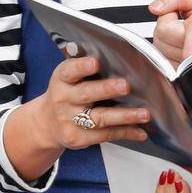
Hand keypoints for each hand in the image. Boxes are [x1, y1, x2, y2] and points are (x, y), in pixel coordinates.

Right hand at [29, 55, 150, 150]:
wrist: (48, 123)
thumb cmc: (67, 93)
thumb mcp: (68, 77)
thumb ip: (85, 66)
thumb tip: (115, 54)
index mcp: (62, 79)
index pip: (70, 71)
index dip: (81, 67)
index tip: (94, 63)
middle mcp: (63, 99)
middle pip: (86, 94)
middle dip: (107, 90)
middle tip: (125, 86)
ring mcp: (70, 121)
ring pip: (100, 118)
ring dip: (124, 116)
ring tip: (143, 113)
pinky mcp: (78, 138)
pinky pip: (105, 135)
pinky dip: (126, 132)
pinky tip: (140, 131)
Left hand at [149, 0, 191, 63]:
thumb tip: (155, 8)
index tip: (189, 54)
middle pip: (161, 33)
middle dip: (166, 23)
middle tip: (181, 21)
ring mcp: (190, 64)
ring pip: (158, 46)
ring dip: (165, 37)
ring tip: (182, 33)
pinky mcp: (181, 72)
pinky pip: (159, 59)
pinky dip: (165, 49)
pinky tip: (178, 45)